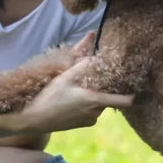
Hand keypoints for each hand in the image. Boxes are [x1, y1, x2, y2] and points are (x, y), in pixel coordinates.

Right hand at [13, 55, 132, 133]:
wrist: (31, 119)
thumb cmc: (48, 97)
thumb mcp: (65, 75)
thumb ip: (82, 60)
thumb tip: (93, 38)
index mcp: (95, 101)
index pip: (126, 101)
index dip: (131, 92)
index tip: (129, 82)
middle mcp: (95, 113)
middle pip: (110, 98)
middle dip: (104, 87)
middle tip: (94, 76)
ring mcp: (89, 121)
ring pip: (99, 104)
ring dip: (94, 94)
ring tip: (79, 86)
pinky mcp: (81, 124)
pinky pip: (91, 110)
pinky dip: (87, 102)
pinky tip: (73, 96)